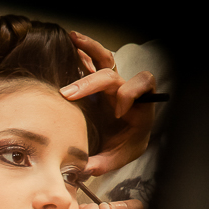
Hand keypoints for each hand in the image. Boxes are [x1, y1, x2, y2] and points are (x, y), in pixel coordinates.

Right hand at [60, 31, 156, 175]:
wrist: (124, 140)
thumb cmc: (123, 146)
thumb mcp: (117, 157)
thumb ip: (103, 163)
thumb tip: (83, 169)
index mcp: (138, 105)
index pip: (140, 87)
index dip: (129, 95)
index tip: (117, 113)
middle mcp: (124, 90)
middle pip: (111, 74)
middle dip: (91, 82)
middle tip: (68, 94)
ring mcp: (110, 85)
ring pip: (104, 59)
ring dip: (89, 48)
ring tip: (73, 39)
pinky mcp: (96, 84)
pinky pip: (90, 62)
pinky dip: (81, 52)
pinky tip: (69, 43)